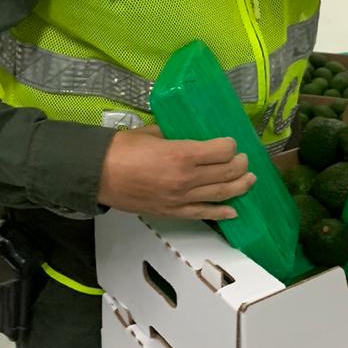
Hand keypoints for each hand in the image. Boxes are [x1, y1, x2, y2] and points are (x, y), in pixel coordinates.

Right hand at [98, 126, 255, 217]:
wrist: (98, 175)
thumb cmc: (121, 149)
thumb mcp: (152, 133)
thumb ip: (174, 137)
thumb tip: (187, 137)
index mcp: (182, 154)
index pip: (222, 151)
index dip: (230, 145)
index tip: (230, 142)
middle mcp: (187, 179)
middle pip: (227, 173)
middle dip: (240, 165)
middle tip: (244, 160)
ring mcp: (181, 198)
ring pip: (221, 194)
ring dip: (240, 186)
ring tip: (249, 180)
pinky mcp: (174, 212)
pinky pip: (204, 214)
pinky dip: (221, 213)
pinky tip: (233, 210)